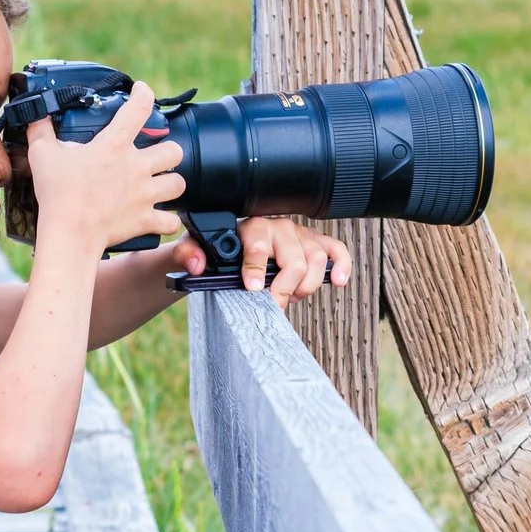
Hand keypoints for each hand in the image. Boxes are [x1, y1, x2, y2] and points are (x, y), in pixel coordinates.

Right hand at [24, 81, 183, 261]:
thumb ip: (41, 130)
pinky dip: (169, 222)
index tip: (142, 92)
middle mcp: (136, 167)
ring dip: (171, 183)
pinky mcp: (145, 219)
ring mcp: (144, 194)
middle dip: (168, 151)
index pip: (139, 108)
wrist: (69, 233)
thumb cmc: (58, 193)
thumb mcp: (43, 154)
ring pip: (178, 183)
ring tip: (161, 185)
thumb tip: (37, 115)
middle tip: (155, 156)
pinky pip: (171, 221)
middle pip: (173, 150)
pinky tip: (162, 219)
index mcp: (114, 145)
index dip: (144, 94)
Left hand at [172, 214, 348, 309]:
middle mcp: (278, 227)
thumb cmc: (213, 250)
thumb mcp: (195, 249)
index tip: (252, 289)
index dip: (256, 267)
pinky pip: (336, 250)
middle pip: (294, 257)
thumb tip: (197, 264)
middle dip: (285, 286)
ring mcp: (299, 236)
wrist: (226, 249)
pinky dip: (341, 265)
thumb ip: (189, 253)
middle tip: (273, 306)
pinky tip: (339, 281)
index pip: (259, 243)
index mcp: (250, 226)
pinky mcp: (314, 245)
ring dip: (307, 284)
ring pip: (317, 258)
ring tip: (292, 298)